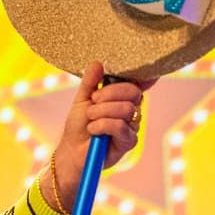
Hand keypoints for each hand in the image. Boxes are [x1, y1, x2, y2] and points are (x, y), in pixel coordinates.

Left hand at [45, 61, 153, 210]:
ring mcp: (132, 126)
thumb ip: (90, 82)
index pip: (136, 83)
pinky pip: (120, 126)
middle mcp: (131, 110)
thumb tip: (98, 63)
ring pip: (127, 109)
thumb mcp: (82, 99)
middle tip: (93, 102)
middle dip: (109, 94)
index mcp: (121, 98)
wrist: (72, 151)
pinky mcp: (129, 141)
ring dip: (102, 112)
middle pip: (133, 92)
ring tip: (90, 119)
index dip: (142, 76)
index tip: (141, 72)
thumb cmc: (78, 125)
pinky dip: (102, 125)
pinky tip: (94, 131)